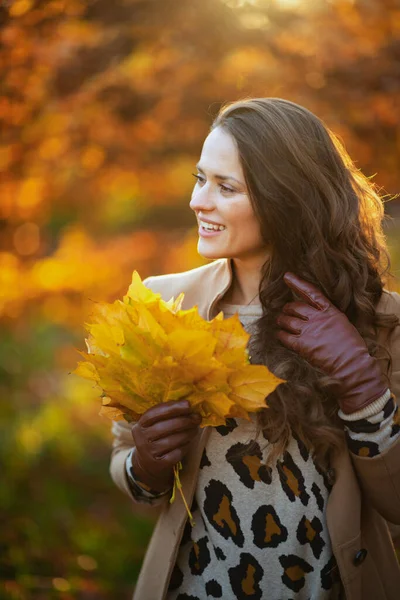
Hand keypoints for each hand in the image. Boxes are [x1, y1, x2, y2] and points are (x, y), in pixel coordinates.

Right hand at [130, 399, 201, 492]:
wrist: (147, 464)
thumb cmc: (155, 438)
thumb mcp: (154, 426)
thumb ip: (166, 415)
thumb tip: (187, 405)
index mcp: (140, 425)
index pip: (154, 413)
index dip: (172, 407)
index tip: (188, 404)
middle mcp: (141, 439)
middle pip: (165, 427)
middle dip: (184, 420)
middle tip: (197, 418)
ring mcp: (149, 453)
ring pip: (172, 440)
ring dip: (187, 433)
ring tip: (195, 429)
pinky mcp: (158, 464)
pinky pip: (176, 453)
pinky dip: (185, 447)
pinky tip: (189, 442)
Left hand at [276, 272, 387, 413]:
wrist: (351, 364)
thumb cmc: (351, 346)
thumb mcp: (342, 324)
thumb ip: (328, 316)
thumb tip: (316, 314)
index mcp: (329, 311)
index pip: (311, 292)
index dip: (297, 283)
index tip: (287, 276)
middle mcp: (317, 318)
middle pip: (295, 307)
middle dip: (288, 308)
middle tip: (285, 311)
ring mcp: (309, 331)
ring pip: (287, 320)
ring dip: (281, 320)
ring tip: (280, 321)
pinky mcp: (302, 345)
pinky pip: (285, 337)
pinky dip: (280, 335)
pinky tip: (278, 335)